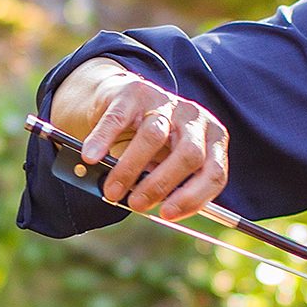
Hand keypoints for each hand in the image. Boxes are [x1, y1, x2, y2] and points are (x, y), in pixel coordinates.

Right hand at [57, 62, 228, 219]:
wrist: (125, 101)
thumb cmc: (152, 143)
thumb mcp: (169, 164)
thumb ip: (168, 186)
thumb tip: (150, 209)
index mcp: (213, 139)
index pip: (214, 174)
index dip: (193, 198)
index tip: (167, 214)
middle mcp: (195, 118)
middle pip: (189, 155)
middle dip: (160, 185)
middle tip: (136, 204)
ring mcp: (166, 102)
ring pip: (153, 137)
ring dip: (130, 170)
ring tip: (113, 190)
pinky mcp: (136, 92)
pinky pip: (118, 119)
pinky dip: (103, 140)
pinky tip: (92, 157)